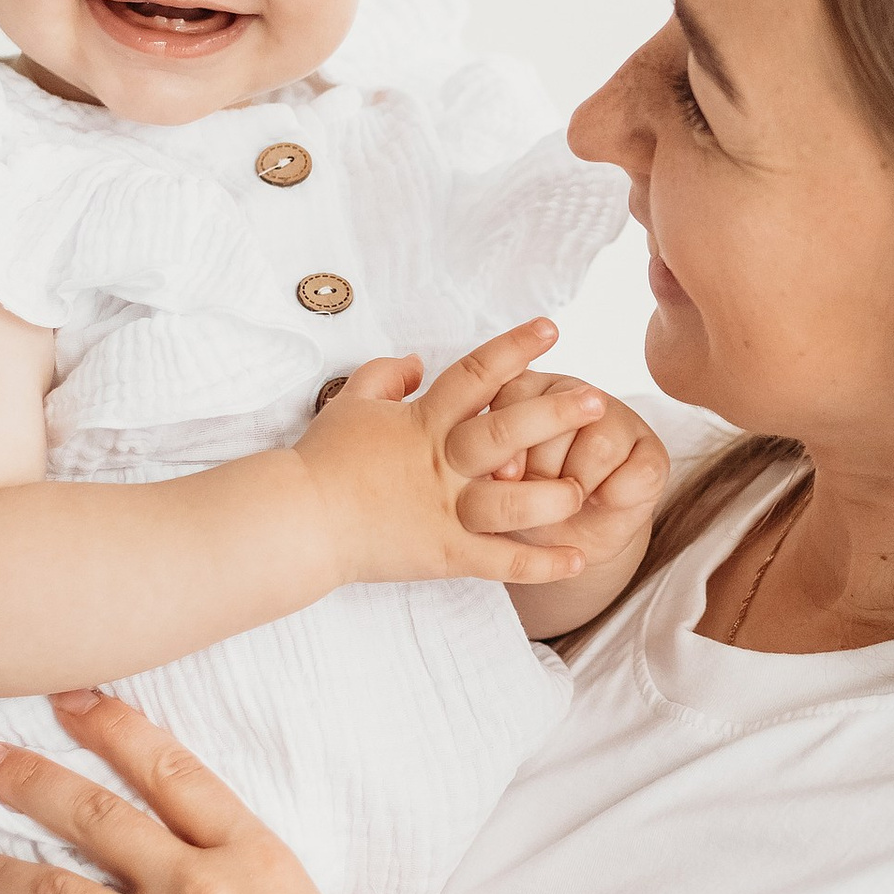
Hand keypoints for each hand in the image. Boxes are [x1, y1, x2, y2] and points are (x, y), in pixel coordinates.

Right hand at [294, 318, 609, 588]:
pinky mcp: (445, 553)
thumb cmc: (321, 461)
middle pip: (506, 433)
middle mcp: (442, 463)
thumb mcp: (350, 403)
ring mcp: (445, 510)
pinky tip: (578, 559)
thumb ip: (384, 375)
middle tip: (596, 401)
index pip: (476, 375)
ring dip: (554, 495)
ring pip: (512, 502)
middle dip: (554, 415)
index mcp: (423, 421)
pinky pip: (500, 561)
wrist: (297, 520)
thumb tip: (416, 361)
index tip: (550, 330)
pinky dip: (541, 563)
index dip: (514, 349)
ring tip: (586, 486)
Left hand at [482, 376, 667, 570]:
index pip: (518, 393)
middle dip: (542, 471)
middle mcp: (579, 394)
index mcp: (532, 390)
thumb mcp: (498, 481)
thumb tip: (506, 472)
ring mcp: (622, 419)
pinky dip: (615, 497)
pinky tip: (602, 501)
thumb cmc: (526, 503)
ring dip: (579, 485)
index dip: (511, 442)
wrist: (567, 543)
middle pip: (561, 420)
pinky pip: (638, 472)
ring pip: (601, 446)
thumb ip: (496, 462)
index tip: (505, 475)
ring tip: (570, 499)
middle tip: (538, 492)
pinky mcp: (654, 454)